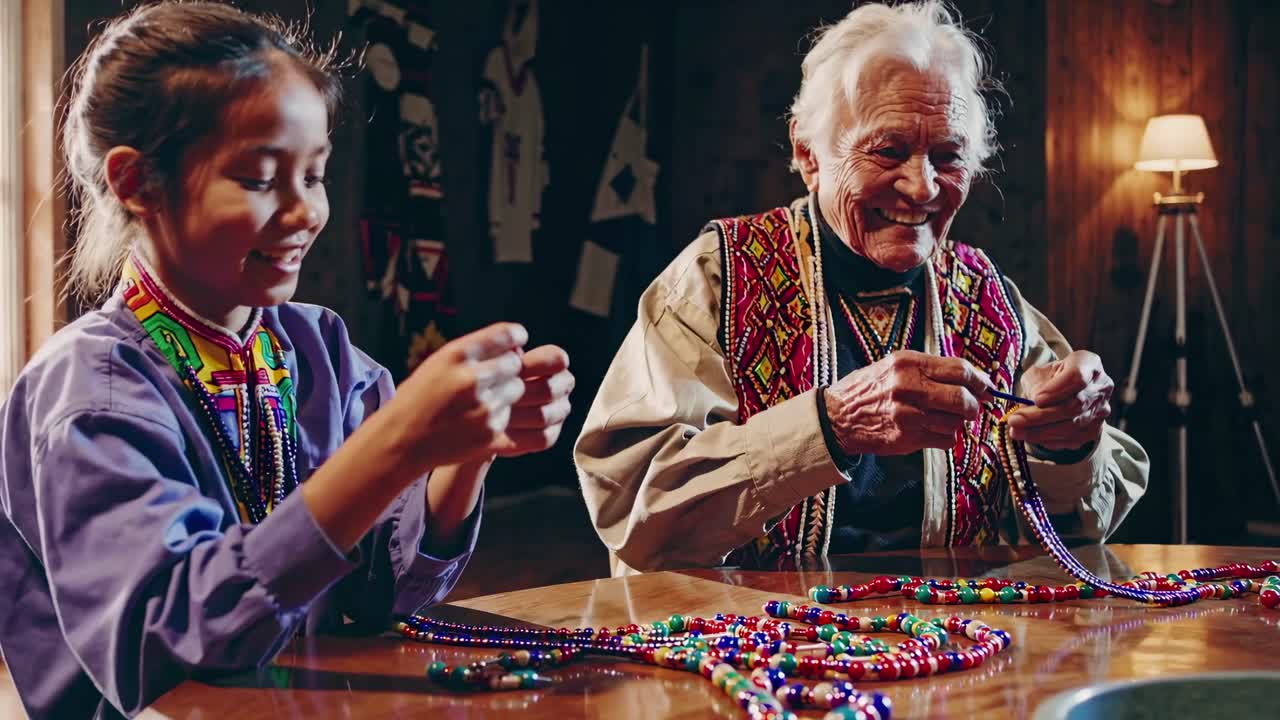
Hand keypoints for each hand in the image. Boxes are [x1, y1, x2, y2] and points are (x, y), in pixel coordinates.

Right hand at [390, 322, 528, 468]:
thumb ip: (476, 350)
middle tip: (492, 375)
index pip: (506, 335)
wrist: (401, 440)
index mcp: (457, 355)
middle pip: (515, 363)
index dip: (516, 336)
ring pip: (517, 388)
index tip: (517, 340)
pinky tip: (476, 417)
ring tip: (481, 397)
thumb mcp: (440, 362)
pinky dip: (498, 413)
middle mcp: (471, 379)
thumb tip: (517, 346)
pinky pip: (509, 413)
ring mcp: (482, 407)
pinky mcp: (489, 431)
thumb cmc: (422, 395)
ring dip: (506, 390)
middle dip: (508, 367)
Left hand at [494, 345, 574, 456]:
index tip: (514, 368)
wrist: (477, 409)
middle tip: (494, 396)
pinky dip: (520, 435)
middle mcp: (561, 386)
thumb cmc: (487, 380)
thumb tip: (513, 352)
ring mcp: (558, 412)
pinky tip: (500, 429)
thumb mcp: (492, 364)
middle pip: (549, 390)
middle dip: (520, 394)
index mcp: (554, 361)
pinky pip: (542, 438)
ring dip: (516, 415)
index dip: (537, 363)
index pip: (557, 359)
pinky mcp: (550, 435)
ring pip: (543, 415)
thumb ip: (503, 356)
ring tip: (492, 414)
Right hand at [824, 350, 993, 455]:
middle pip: (962, 399)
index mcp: (908, 364)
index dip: (979, 381)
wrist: (838, 416)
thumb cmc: (870, 389)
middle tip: (971, 407)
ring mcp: (908, 415)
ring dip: (956, 423)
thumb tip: (973, 380)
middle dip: (973, 406)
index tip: (986, 388)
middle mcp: (909, 387)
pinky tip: (932, 430)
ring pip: (956, 422)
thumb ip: (931, 370)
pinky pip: (945, 440)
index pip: (960, 370)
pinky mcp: (907, 438)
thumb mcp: (895, 366)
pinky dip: (946, 437)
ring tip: (942, 418)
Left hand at [1006, 350, 1112, 449]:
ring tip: (1017, 432)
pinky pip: (1073, 439)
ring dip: (1041, 431)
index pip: (1077, 376)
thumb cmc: (1049, 378)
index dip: (1056, 390)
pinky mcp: (1095, 429)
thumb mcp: (1038, 373)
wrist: (1064, 391)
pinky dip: (1050, 441)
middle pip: (1074, 405)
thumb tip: (1030, 405)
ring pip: (1073, 425)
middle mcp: (1100, 386)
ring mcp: (1101, 410)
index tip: (1035, 399)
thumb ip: (1035, 385)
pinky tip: (1032, 438)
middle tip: (1015, 421)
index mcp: (1088, 363)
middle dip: (1041, 416)